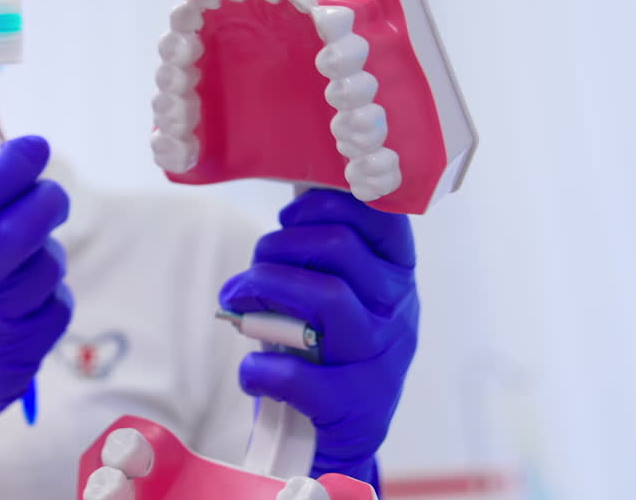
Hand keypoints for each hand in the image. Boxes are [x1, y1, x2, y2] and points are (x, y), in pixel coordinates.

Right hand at [0, 136, 73, 476]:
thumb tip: (22, 162)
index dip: (6, 170)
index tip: (34, 146)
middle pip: (22, 229)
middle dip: (48, 199)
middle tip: (50, 194)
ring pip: (48, 264)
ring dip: (46, 252)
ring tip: (19, 263)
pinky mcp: (20, 356)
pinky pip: (58, 304)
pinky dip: (49, 294)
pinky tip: (22, 302)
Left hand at [218, 188, 417, 486]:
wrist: (338, 437)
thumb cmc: (329, 351)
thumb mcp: (346, 296)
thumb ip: (324, 255)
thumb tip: (287, 200)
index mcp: (397, 278)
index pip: (381, 217)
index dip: (327, 203)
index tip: (291, 216)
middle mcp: (396, 312)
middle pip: (338, 246)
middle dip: (278, 246)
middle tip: (255, 269)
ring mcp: (376, 359)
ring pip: (323, 296)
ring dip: (263, 287)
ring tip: (238, 300)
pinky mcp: (349, 405)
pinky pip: (295, 373)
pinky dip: (259, 366)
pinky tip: (251, 369)